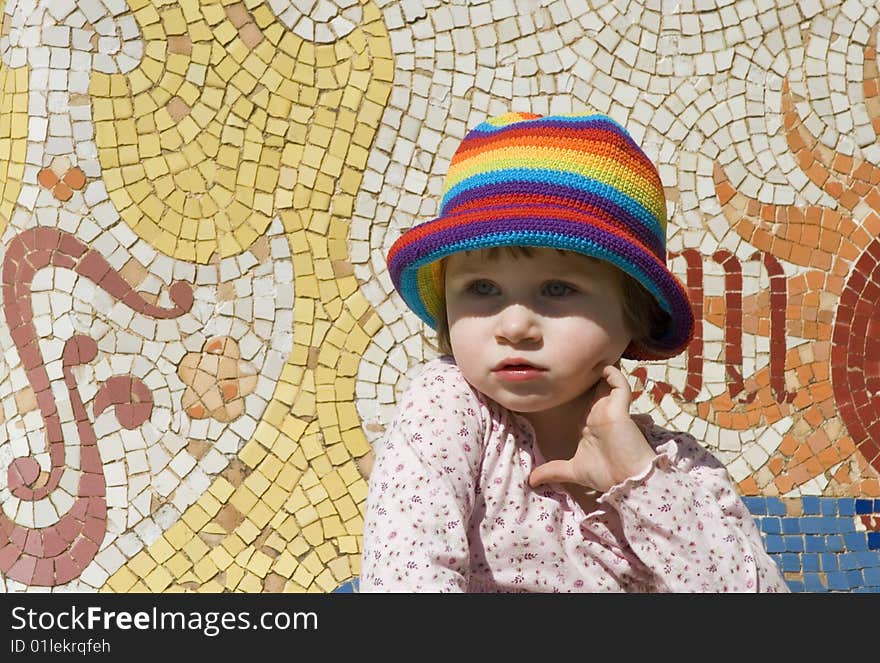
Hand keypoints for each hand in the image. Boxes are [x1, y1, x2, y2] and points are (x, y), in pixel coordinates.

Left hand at [528, 364, 656, 493]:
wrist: (625, 481)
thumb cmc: (606, 474)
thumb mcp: (573, 471)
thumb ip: (552, 471)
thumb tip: (531, 481)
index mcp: (590, 423)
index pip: (581, 400)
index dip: (571, 388)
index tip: (555, 377)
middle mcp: (599, 412)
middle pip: (593, 386)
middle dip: (584, 373)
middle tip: (569, 358)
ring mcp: (610, 408)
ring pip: (607, 380)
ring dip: (600, 369)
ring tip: (586, 355)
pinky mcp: (621, 408)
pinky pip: (620, 384)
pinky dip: (614, 374)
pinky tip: (604, 368)